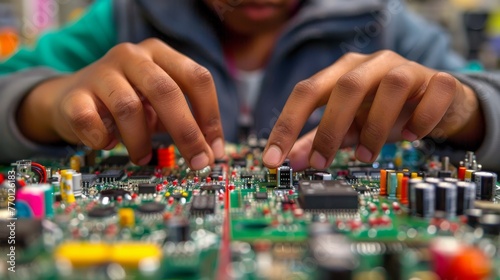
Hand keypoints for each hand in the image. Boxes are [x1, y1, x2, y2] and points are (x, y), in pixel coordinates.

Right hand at [17, 38, 224, 168]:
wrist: (70, 98)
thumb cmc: (127, 102)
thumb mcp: (159, 104)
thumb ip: (185, 119)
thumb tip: (211, 152)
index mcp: (160, 54)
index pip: (196, 77)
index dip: (210, 115)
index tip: (214, 148)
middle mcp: (131, 56)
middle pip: (165, 90)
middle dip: (186, 132)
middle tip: (197, 161)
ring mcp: (100, 72)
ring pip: (129, 108)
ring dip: (140, 141)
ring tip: (142, 156)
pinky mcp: (74, 95)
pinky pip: (90, 121)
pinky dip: (103, 140)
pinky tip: (107, 143)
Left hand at [262, 51, 483, 169]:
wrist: (432, 102)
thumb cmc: (383, 113)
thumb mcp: (347, 127)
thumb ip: (317, 141)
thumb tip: (290, 161)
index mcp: (342, 73)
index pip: (306, 91)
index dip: (287, 124)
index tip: (273, 159)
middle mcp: (371, 65)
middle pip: (346, 86)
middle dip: (329, 128)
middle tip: (320, 163)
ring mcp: (407, 68)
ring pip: (392, 86)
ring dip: (375, 127)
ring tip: (366, 156)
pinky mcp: (439, 81)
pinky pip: (434, 92)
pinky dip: (422, 118)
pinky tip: (411, 136)